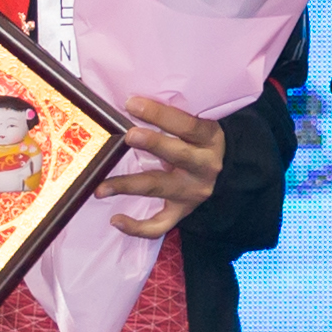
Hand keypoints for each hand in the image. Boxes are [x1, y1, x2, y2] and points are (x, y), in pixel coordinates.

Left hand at [100, 97, 226, 238]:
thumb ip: (172, 117)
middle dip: (152, 144)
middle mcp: (204, 166)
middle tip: (129, 136)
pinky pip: (160, 224)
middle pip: (176, 155)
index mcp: (209, 139)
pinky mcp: (182, 211)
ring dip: (128, 185)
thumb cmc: (202, 141)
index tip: (132, 104)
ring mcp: (192, 191)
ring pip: (159, 187)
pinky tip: (115, 220)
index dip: (160, 114)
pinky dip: (137, 227)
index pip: (187, 125)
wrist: (229, 172)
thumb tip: (129, 103)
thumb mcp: (199, 125)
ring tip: (101, 187)